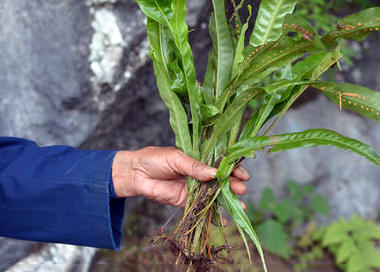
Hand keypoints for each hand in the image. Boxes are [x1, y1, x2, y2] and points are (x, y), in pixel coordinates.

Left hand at [111, 146, 249, 206]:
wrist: (136, 173)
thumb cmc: (155, 159)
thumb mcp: (176, 158)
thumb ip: (194, 166)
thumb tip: (214, 173)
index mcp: (200, 158)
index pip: (221, 163)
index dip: (233, 168)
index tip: (243, 174)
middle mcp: (200, 173)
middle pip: (221, 180)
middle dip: (233, 185)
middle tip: (242, 190)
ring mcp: (195, 188)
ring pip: (215, 195)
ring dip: (227, 201)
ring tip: (240, 207)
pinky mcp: (186, 201)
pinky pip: (202, 208)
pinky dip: (213, 215)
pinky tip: (224, 221)